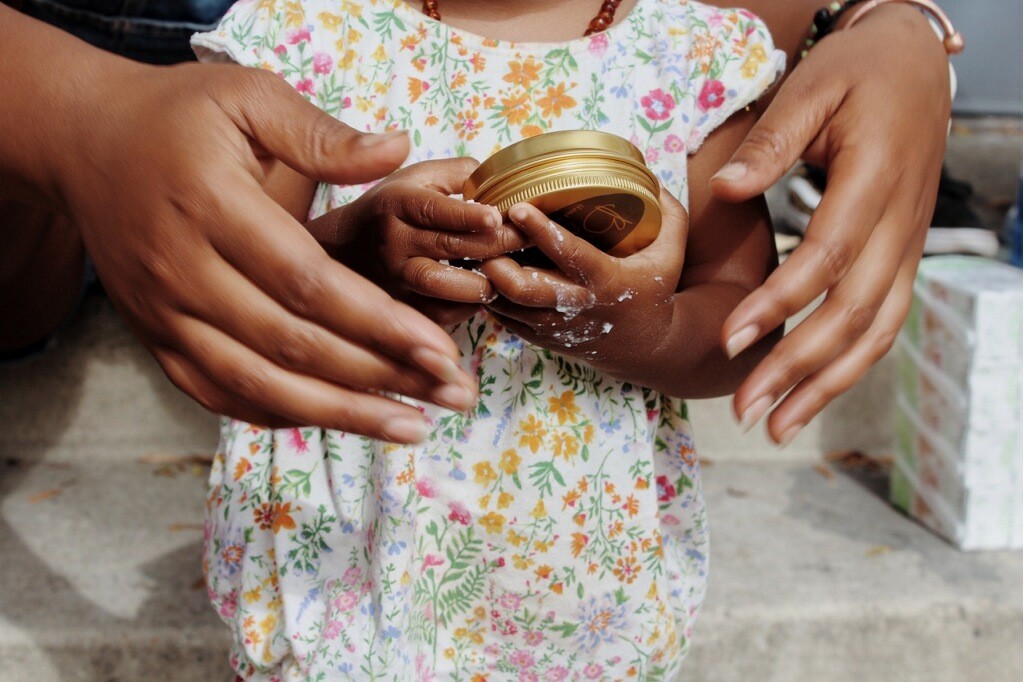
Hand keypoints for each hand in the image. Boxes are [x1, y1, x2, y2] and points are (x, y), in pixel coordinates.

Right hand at [56, 60, 479, 442]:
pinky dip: (282, 414)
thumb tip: (398, 150)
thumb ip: (320, 134)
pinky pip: (220, 394)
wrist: (84, 145)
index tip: (440, 349)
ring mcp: (164, 314)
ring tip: (413, 427)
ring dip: (342, 414)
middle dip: (380, 377)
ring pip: (259, 384)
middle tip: (452, 394)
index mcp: (211, 206)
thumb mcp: (245, 95)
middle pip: (293, 345)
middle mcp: (182, 270)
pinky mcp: (156, 338)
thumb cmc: (176, 116)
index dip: (378, 322)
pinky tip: (340, 420)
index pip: (307, 282)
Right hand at [312, 158, 528, 325]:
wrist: (346, 247)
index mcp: (399, 203)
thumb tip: (506, 182)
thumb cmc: (396, 207)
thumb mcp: (420, 177)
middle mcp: (394, 242)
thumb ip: (462, 174)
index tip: (498, 216)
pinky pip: (440, 314)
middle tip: (527, 240)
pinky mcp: (401, 306)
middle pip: (449, 247)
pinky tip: (484, 292)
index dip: (468, 215)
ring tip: (505, 273)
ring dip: (481, 282)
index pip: (435, 209)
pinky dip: (468, 306)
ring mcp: (395, 278)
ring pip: (441, 287)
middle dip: (495, 244)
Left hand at [480, 190, 686, 370]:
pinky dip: (488, 293)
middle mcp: (576, 306)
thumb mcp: (671, 253)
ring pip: (506, 304)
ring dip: (486, 277)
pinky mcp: (538, 336)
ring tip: (473, 246)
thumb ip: (667, 214)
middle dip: (497, 262)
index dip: (542, 231)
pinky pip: (502, 317)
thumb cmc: (655, 290)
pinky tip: (481, 268)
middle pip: (524, 289)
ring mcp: (553, 325)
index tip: (519, 208)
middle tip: (483, 233)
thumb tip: (646, 174)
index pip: (570, 256)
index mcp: (607, 281)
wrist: (646, 349)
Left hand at [709, 6, 948, 443]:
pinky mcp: (902, 256)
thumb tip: (724, 191)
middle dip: (797, 368)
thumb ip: (770, 142)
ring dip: (826, 385)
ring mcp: (907, 246)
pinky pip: (883, 322)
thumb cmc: (858, 73)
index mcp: (875, 182)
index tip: (728, 338)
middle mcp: (900, 225)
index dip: (778, 304)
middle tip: (745, 410)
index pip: (824, 258)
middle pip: (852, 313)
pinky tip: (812, 392)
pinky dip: (850, 364)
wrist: (917, 65)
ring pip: (876, 332)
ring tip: (777, 427)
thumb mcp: (812, 88)